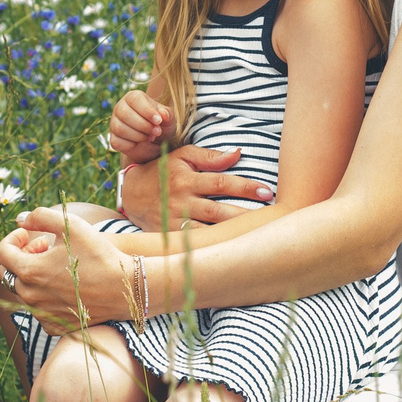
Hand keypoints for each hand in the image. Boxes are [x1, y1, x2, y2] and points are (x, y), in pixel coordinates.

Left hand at [0, 207, 140, 333]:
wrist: (124, 288)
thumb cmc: (99, 254)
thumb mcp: (70, 225)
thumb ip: (40, 216)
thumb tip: (20, 219)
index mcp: (29, 271)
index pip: (1, 253)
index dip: (12, 238)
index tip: (28, 234)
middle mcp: (31, 296)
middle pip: (8, 273)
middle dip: (21, 256)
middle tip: (42, 247)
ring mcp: (42, 313)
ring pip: (23, 291)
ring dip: (33, 275)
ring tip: (56, 264)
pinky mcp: (55, 325)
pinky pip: (38, 309)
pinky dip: (44, 295)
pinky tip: (63, 285)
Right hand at [106, 89, 174, 163]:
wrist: (156, 143)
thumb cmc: (161, 125)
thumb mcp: (168, 120)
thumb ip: (167, 115)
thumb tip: (163, 114)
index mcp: (133, 97)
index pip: (135, 99)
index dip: (147, 111)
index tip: (158, 121)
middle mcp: (120, 108)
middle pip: (125, 114)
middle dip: (143, 125)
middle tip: (157, 132)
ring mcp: (114, 123)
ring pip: (120, 128)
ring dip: (138, 136)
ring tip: (150, 137)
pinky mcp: (113, 138)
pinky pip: (117, 142)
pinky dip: (131, 145)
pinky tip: (140, 143)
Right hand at [115, 144, 272, 230]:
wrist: (130, 193)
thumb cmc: (163, 171)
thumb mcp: (183, 157)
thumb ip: (210, 156)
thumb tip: (238, 153)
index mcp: (187, 179)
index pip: (222, 183)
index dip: (246, 187)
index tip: (267, 191)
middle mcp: (181, 201)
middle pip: (218, 210)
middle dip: (245, 215)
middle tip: (270, 217)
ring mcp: (174, 221)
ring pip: (208, 231)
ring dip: (231, 234)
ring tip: (256, 235)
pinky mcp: (170, 236)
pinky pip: (194, 243)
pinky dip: (212, 245)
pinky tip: (232, 248)